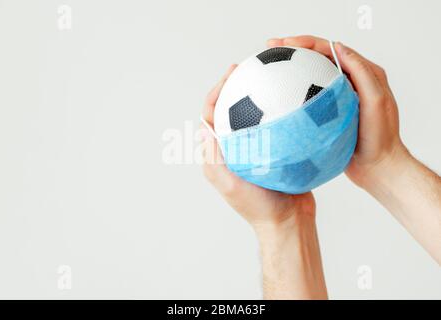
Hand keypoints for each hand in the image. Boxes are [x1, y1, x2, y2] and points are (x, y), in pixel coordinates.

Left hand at [201, 65, 326, 298]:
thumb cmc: (258, 206)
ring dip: (258, 93)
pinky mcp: (276, 150)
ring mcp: (256, 148)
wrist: (287, 222)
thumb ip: (215, 158)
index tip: (231, 73)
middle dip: (237, 85)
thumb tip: (202, 128)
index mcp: (220, 153)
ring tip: (270, 75)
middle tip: (249, 66)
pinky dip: (279, 109)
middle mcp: (235, 148)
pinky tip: (293, 97)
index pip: (212, 115)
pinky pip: (275, 124)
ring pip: (254, 114)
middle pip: (232, 109)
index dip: (217, 91)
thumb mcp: (231, 183)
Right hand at [268, 35, 407, 189]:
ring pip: (312, 74)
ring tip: (270, 64)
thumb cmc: (379, 137)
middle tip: (270, 47)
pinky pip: (309, 95)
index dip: (307, 42)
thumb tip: (338, 48)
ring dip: (292, 67)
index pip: (331, 49)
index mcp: (364, 73)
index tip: (285, 43)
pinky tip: (279, 94)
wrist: (377, 166)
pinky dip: (295, 90)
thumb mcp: (375, 101)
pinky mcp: (329, 112)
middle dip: (294, 49)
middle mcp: (350, 81)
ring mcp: (338, 96)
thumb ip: (361, 73)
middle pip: (319, 57)